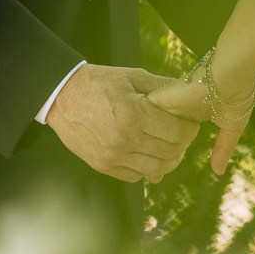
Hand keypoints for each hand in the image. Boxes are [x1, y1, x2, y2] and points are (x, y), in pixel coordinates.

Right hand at [43, 64, 198, 183]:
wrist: (62, 96)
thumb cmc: (99, 83)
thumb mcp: (132, 77)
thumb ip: (162, 86)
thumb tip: (189, 92)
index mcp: (134, 115)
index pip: (177, 132)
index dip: (190, 129)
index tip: (191, 124)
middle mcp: (124, 140)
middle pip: (170, 153)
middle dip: (183, 144)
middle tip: (183, 134)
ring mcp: (113, 157)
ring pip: (156, 170)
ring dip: (169, 160)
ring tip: (170, 147)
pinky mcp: (103, 166)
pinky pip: (136, 176)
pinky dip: (148, 168)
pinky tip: (149, 154)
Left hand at [148, 50, 254, 174]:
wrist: (232, 73)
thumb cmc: (237, 92)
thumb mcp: (231, 124)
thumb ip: (223, 147)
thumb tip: (218, 171)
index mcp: (192, 113)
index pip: (172, 138)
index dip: (165, 157)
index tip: (157, 177)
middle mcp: (177, 109)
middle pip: (156, 136)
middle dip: (151, 157)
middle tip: (151, 178)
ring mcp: (168, 104)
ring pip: (147, 129)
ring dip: (147, 149)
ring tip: (145, 170)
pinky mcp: (160, 99)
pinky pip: (141, 119)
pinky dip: (141, 135)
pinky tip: (140, 153)